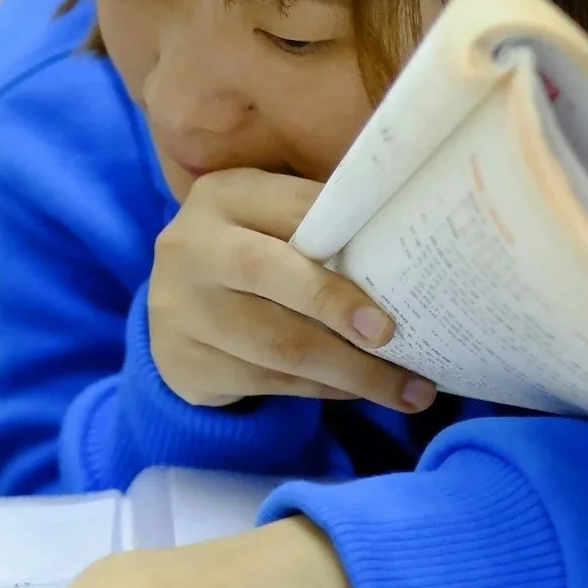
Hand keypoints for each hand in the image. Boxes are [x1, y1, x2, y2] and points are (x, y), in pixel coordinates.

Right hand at [149, 168, 433, 410]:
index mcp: (223, 196)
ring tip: (407, 391)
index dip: (346, 236)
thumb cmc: (250, 258)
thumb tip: (413, 254)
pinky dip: (322, 390)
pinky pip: (268, 382)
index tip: (402, 268)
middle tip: (391, 336)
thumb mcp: (269, 224)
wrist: (175, 313)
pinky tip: (357, 391)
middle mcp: (191, 247)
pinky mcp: (183, 364)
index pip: (293, 208)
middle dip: (336, 305)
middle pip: (267, 272)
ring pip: (276, 344)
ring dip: (350, 371)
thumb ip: (322, 228)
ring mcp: (179, 309)